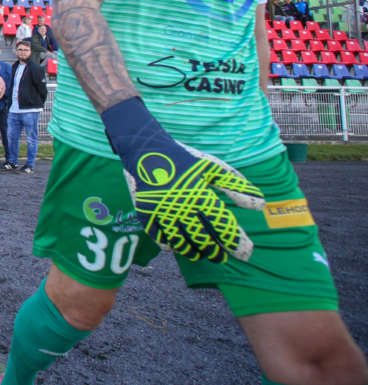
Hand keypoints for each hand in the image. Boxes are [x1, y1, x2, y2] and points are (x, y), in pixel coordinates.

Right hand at [102, 98, 264, 263]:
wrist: (146, 150)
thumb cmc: (183, 159)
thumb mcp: (212, 167)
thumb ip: (236, 186)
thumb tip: (261, 204)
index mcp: (200, 195)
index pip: (222, 225)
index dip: (233, 241)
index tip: (242, 250)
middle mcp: (181, 206)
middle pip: (202, 239)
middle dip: (214, 252)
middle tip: (221, 258)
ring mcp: (162, 211)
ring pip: (180, 242)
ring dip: (193, 253)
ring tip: (201, 255)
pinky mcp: (146, 213)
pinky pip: (159, 237)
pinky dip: (170, 246)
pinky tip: (177, 247)